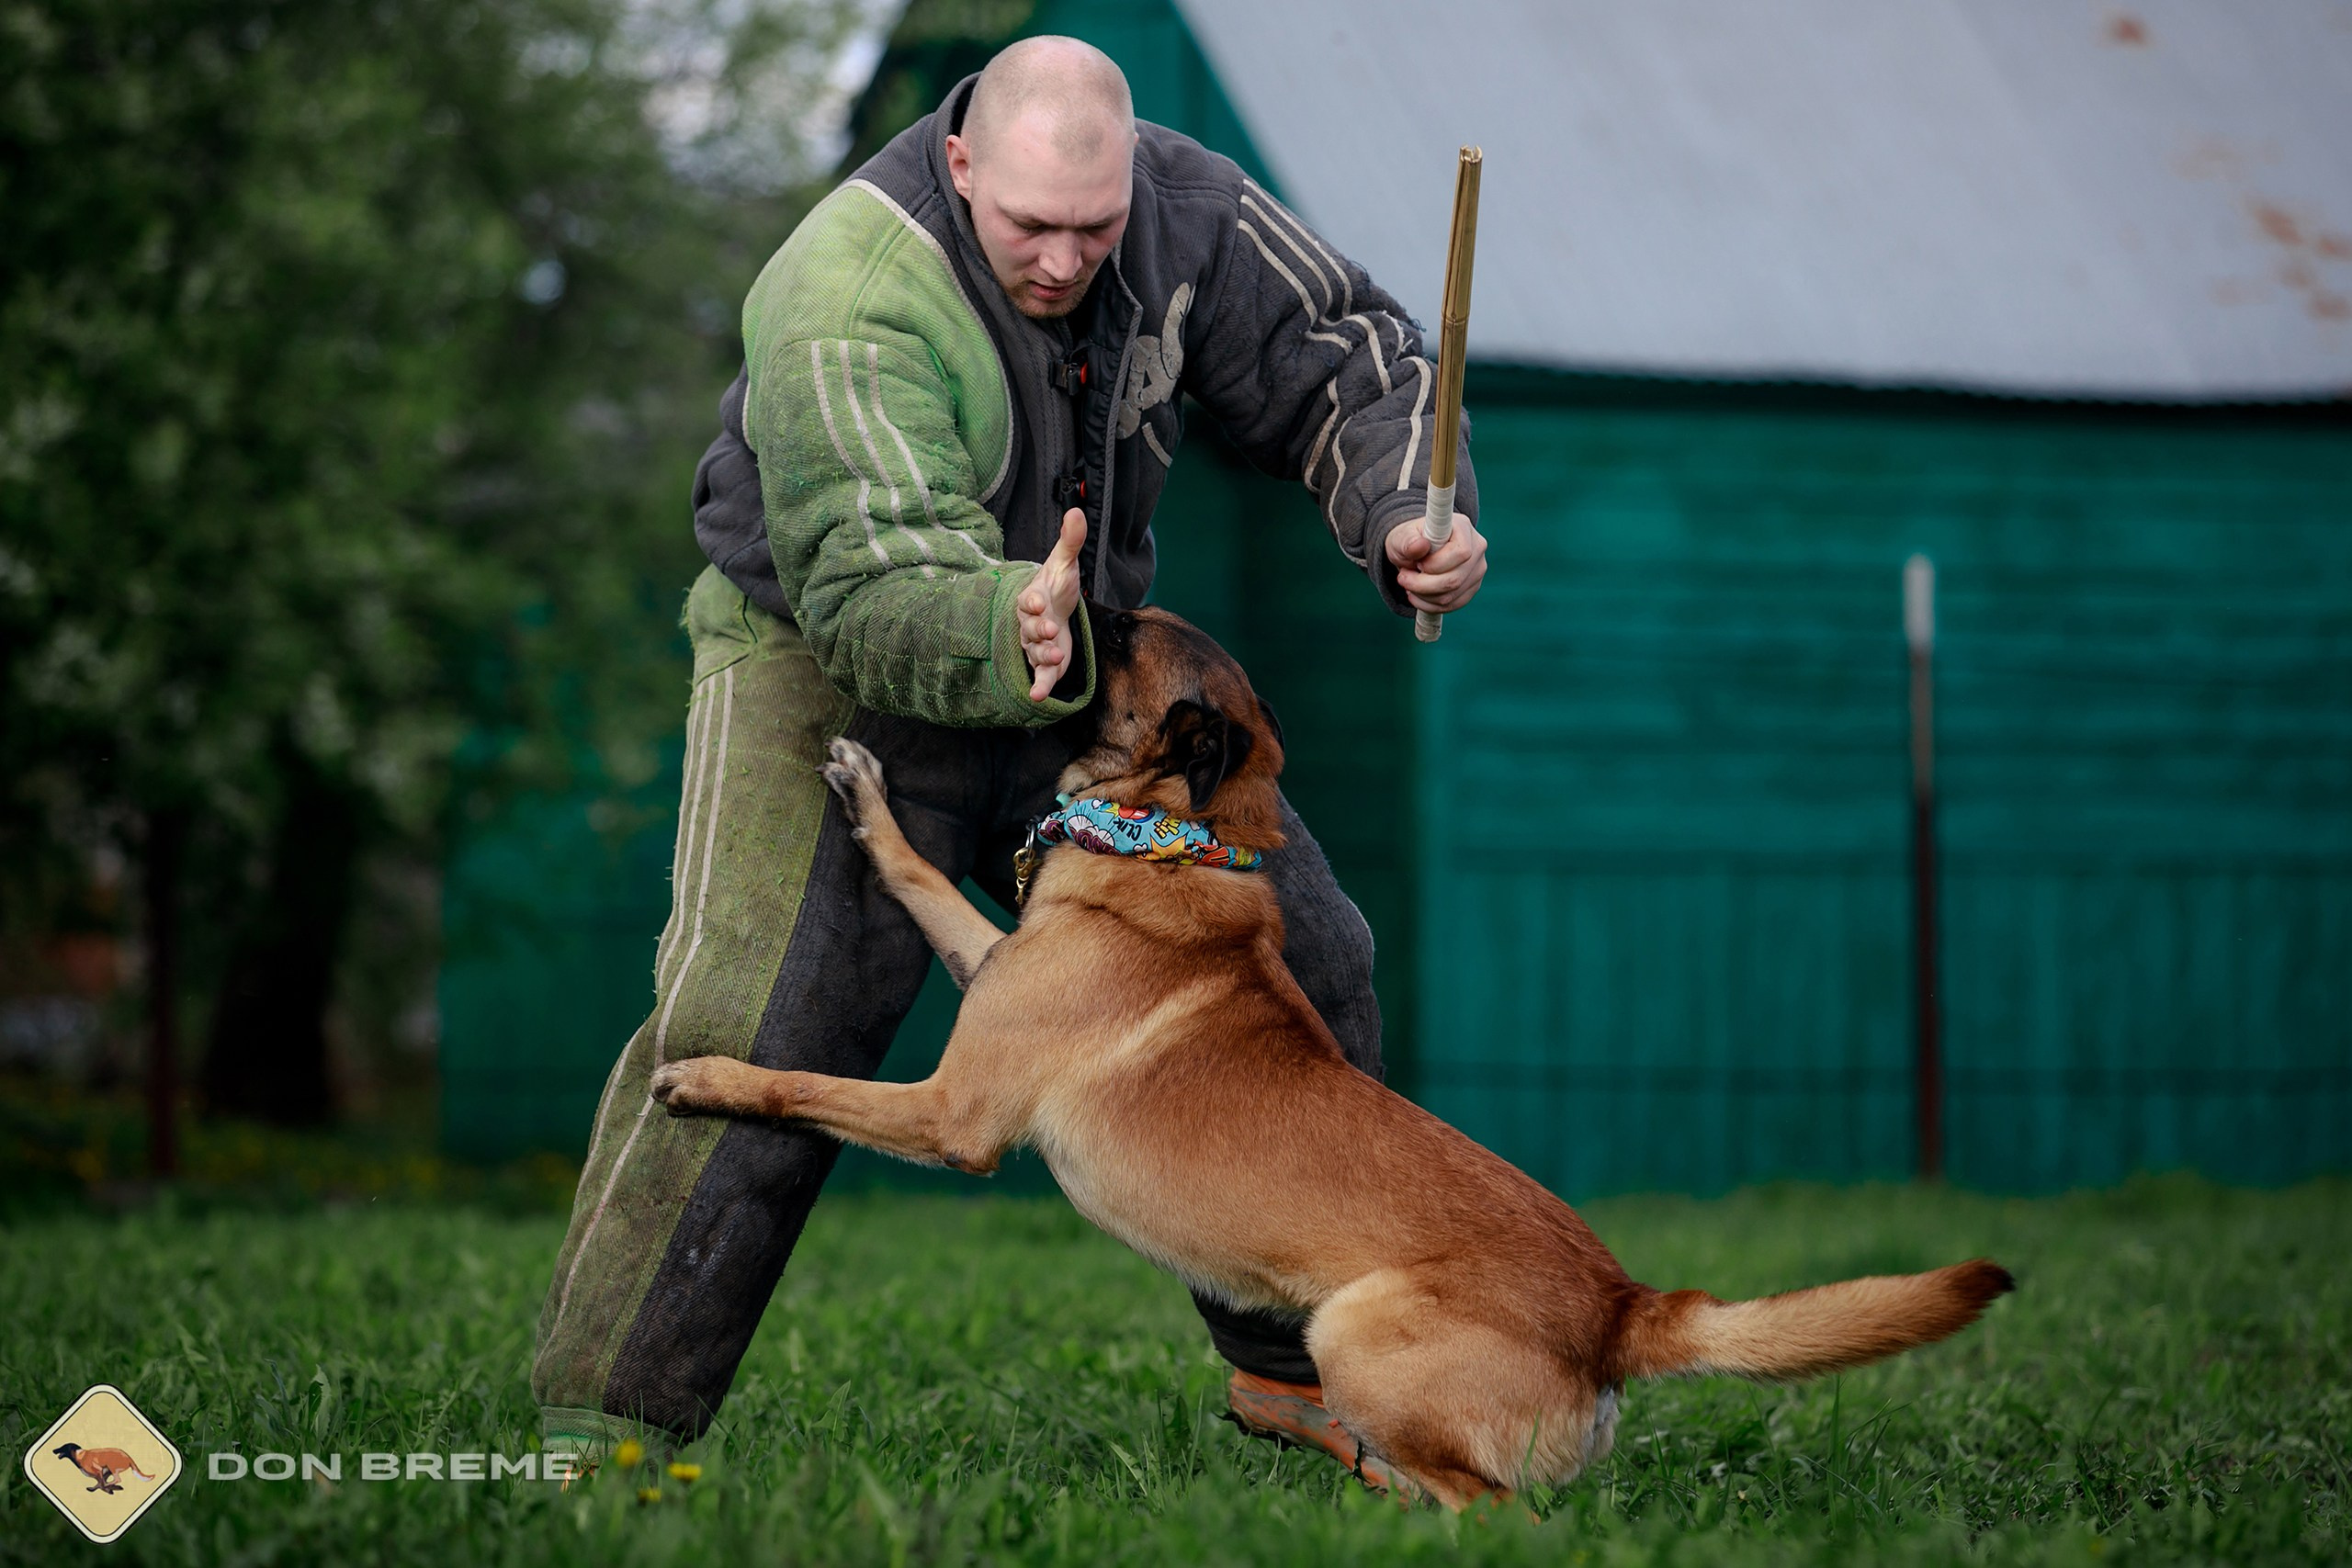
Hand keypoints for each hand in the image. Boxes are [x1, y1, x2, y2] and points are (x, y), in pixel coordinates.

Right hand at [1018, 508, 1086, 701]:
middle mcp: (1030, 623)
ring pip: (1034, 652)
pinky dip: (1038, 687)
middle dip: (1038, 629)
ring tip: (1055, 656)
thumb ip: (1070, 541)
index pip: (1028, 599)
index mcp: (1033, 598)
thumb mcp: (1065, 563)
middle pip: (1029, 628)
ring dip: (1043, 655)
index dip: (1032, 601)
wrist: (1054, 609)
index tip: (1038, 601)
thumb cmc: (1057, 586)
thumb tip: (1076, 510)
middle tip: (1049, 629)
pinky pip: (1038, 676)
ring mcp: (1035, 645)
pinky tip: (1038, 698)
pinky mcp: (1045, 663)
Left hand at [1385, 508, 1487, 614]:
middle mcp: (1477, 548)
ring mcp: (1477, 570)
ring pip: (1451, 596)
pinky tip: (1417, 594)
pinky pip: (1452, 605)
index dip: (1436, 564)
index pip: (1461, 552)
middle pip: (1455, 579)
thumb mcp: (1402, 537)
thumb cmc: (1410, 540)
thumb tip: (1420, 546)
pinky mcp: (1472, 587)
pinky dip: (1429, 604)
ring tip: (1409, 583)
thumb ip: (1408, 541)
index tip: (1417, 562)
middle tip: (1403, 577)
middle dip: (1423, 585)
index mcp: (1462, 527)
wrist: (1415, 551)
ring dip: (1423, 595)